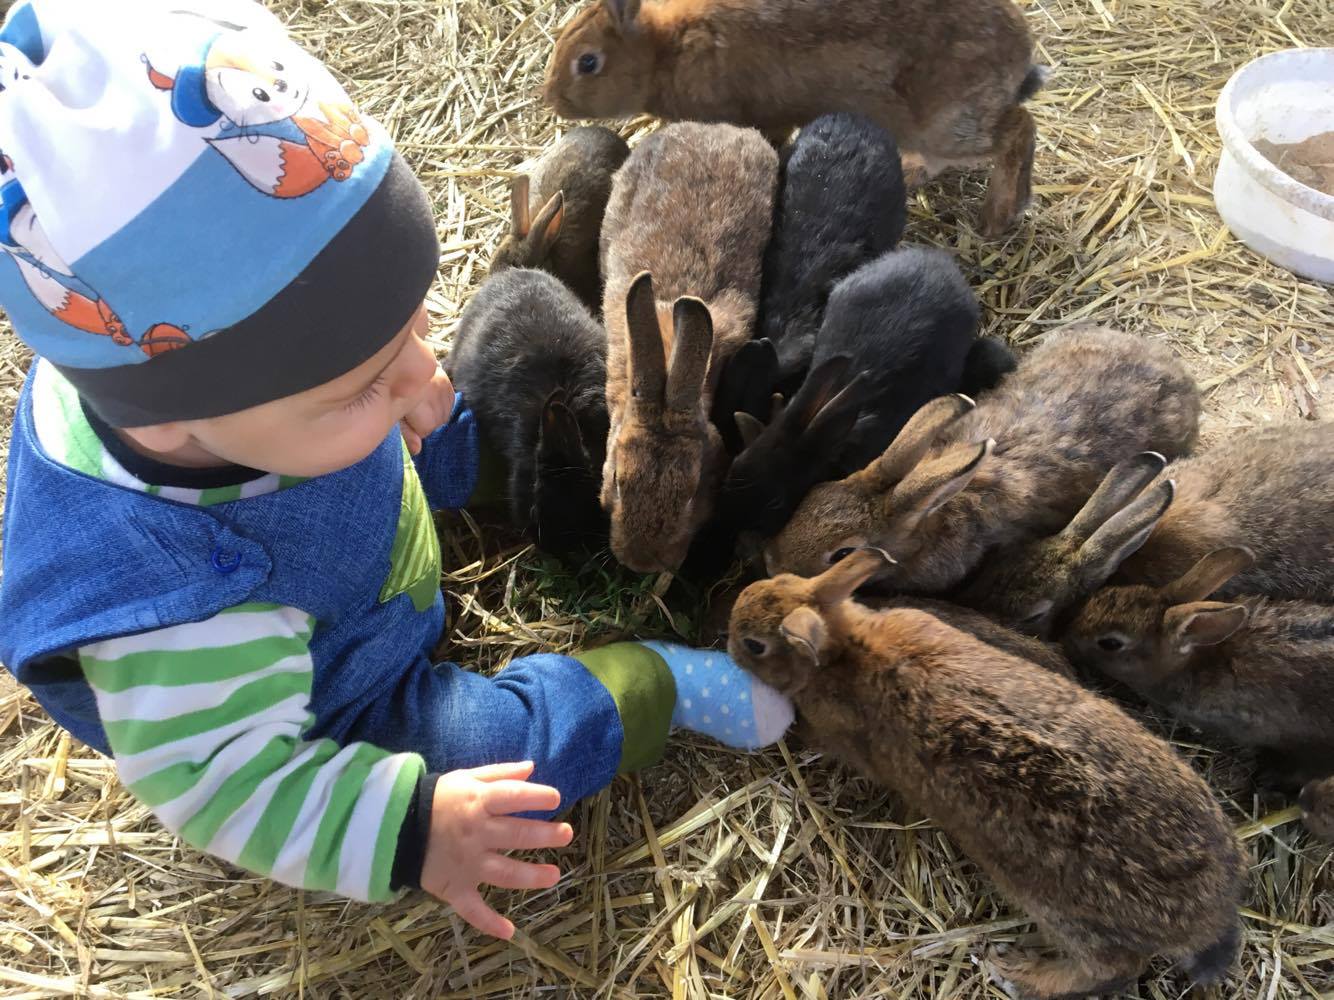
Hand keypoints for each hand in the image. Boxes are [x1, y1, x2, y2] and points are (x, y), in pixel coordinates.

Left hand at [400, 366, 455, 454]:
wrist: (404, 366)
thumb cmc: (397, 393)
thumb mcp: (399, 415)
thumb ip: (409, 433)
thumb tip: (417, 451)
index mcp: (420, 406)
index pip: (426, 430)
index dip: (416, 427)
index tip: (408, 419)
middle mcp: (435, 398)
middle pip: (437, 423)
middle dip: (426, 421)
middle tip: (414, 411)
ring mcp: (443, 390)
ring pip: (445, 414)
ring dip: (435, 413)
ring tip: (423, 405)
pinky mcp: (448, 385)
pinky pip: (450, 403)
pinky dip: (443, 405)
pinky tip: (433, 400)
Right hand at [420, 761, 573, 938]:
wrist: (395, 828)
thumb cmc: (437, 800)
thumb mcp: (465, 778)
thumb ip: (499, 773)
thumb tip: (532, 767)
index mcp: (477, 803)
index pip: (513, 797)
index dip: (536, 797)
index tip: (556, 798)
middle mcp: (475, 834)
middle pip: (516, 835)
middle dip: (545, 835)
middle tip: (566, 834)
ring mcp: (466, 864)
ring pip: (504, 873)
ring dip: (531, 876)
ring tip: (554, 876)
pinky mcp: (454, 888)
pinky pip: (472, 908)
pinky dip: (488, 923)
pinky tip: (509, 932)